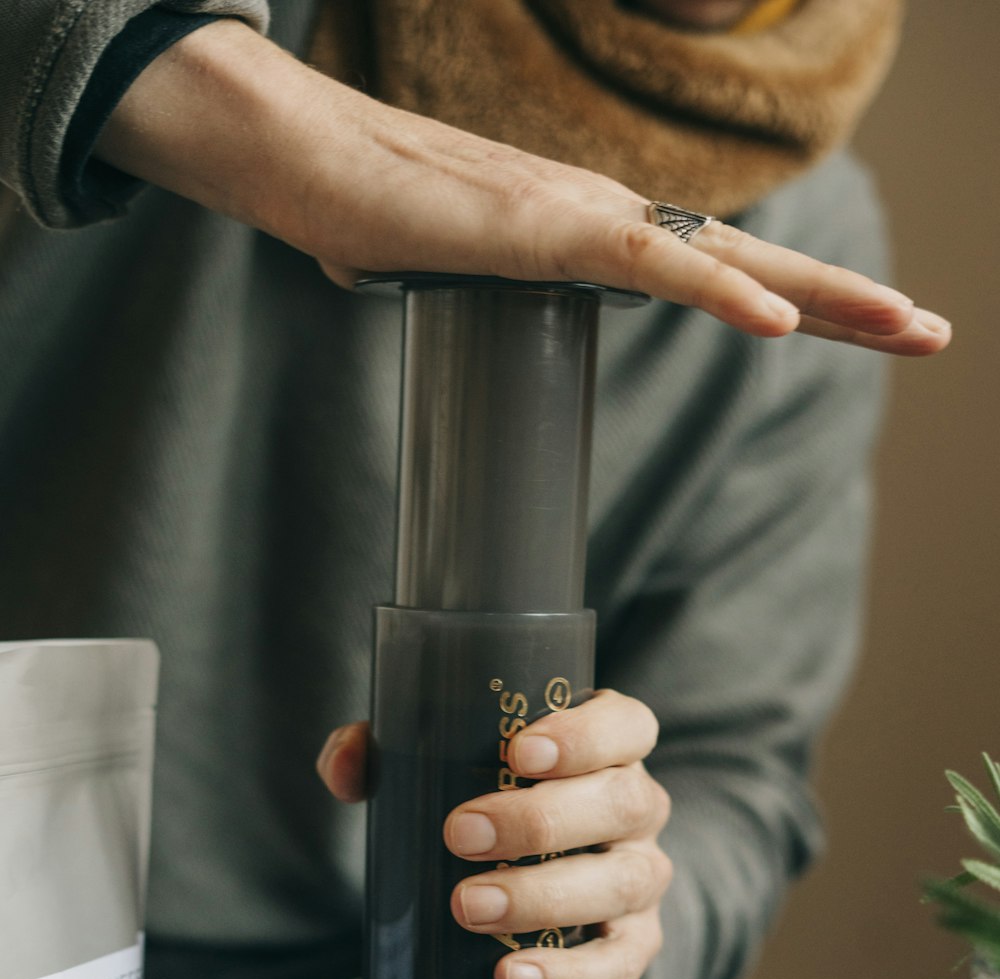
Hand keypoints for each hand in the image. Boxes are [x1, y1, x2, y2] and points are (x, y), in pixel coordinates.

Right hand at [97, 21, 950, 355]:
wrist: (295, 152)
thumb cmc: (362, 207)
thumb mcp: (452, 274)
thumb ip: (485, 295)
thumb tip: (467, 316)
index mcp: (590, 234)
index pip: (710, 273)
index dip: (783, 301)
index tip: (851, 333)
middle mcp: (606, 214)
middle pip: (748, 263)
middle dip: (845, 302)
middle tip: (930, 331)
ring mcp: (582, 215)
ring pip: (726, 260)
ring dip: (823, 297)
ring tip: (908, 325)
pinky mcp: (544, 227)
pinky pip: (650, 264)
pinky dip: (720, 295)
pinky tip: (781, 324)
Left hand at [317, 690, 671, 978]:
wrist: (536, 870)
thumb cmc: (492, 797)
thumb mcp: (446, 758)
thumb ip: (389, 748)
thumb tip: (346, 764)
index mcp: (610, 745)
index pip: (627, 725)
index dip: (585, 735)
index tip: (521, 751)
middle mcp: (638, 806)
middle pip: (623, 802)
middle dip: (540, 821)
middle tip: (461, 835)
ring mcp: (641, 875)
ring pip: (623, 883)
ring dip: (543, 898)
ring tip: (469, 907)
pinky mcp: (634, 942)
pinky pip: (618, 964)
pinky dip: (567, 976)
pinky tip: (511, 976)